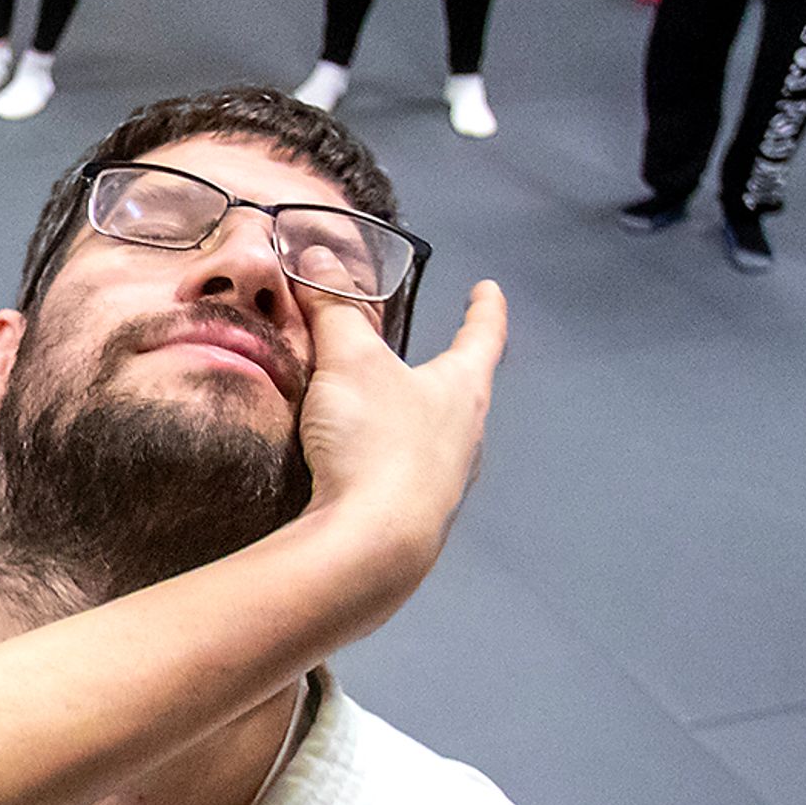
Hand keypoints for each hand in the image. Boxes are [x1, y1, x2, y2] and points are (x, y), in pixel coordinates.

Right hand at [292, 279, 506, 587]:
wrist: (373, 546)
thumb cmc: (377, 445)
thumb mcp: (349, 361)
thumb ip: (334, 309)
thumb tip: (318, 258)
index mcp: (462, 390)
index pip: (482, 336)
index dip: (483, 310)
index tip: (488, 290)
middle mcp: (464, 436)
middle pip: (459, 389)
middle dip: (441, 368)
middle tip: (423, 350)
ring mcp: (442, 481)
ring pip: (432, 434)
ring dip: (410, 417)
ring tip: (378, 407)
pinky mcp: (412, 516)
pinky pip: (400, 473)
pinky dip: (382, 457)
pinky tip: (354, 463)